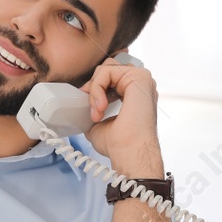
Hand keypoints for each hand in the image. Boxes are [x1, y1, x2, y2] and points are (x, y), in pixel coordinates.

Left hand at [82, 56, 162, 173]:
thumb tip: (79, 105)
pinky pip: (108, 71)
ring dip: (94, 89)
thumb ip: (94, 108)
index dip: (95, 89)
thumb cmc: (119, 144)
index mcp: (135, 94)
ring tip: (97, 111)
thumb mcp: (100, 122)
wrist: (129, 153)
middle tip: (91, 109)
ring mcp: (142, 79)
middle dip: (93, 87)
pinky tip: (101, 107)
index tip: (90, 109)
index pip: (110, 78)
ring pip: (106, 69)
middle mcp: (141, 85)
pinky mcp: (139, 77)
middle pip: (108, 68)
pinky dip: (97, 88)